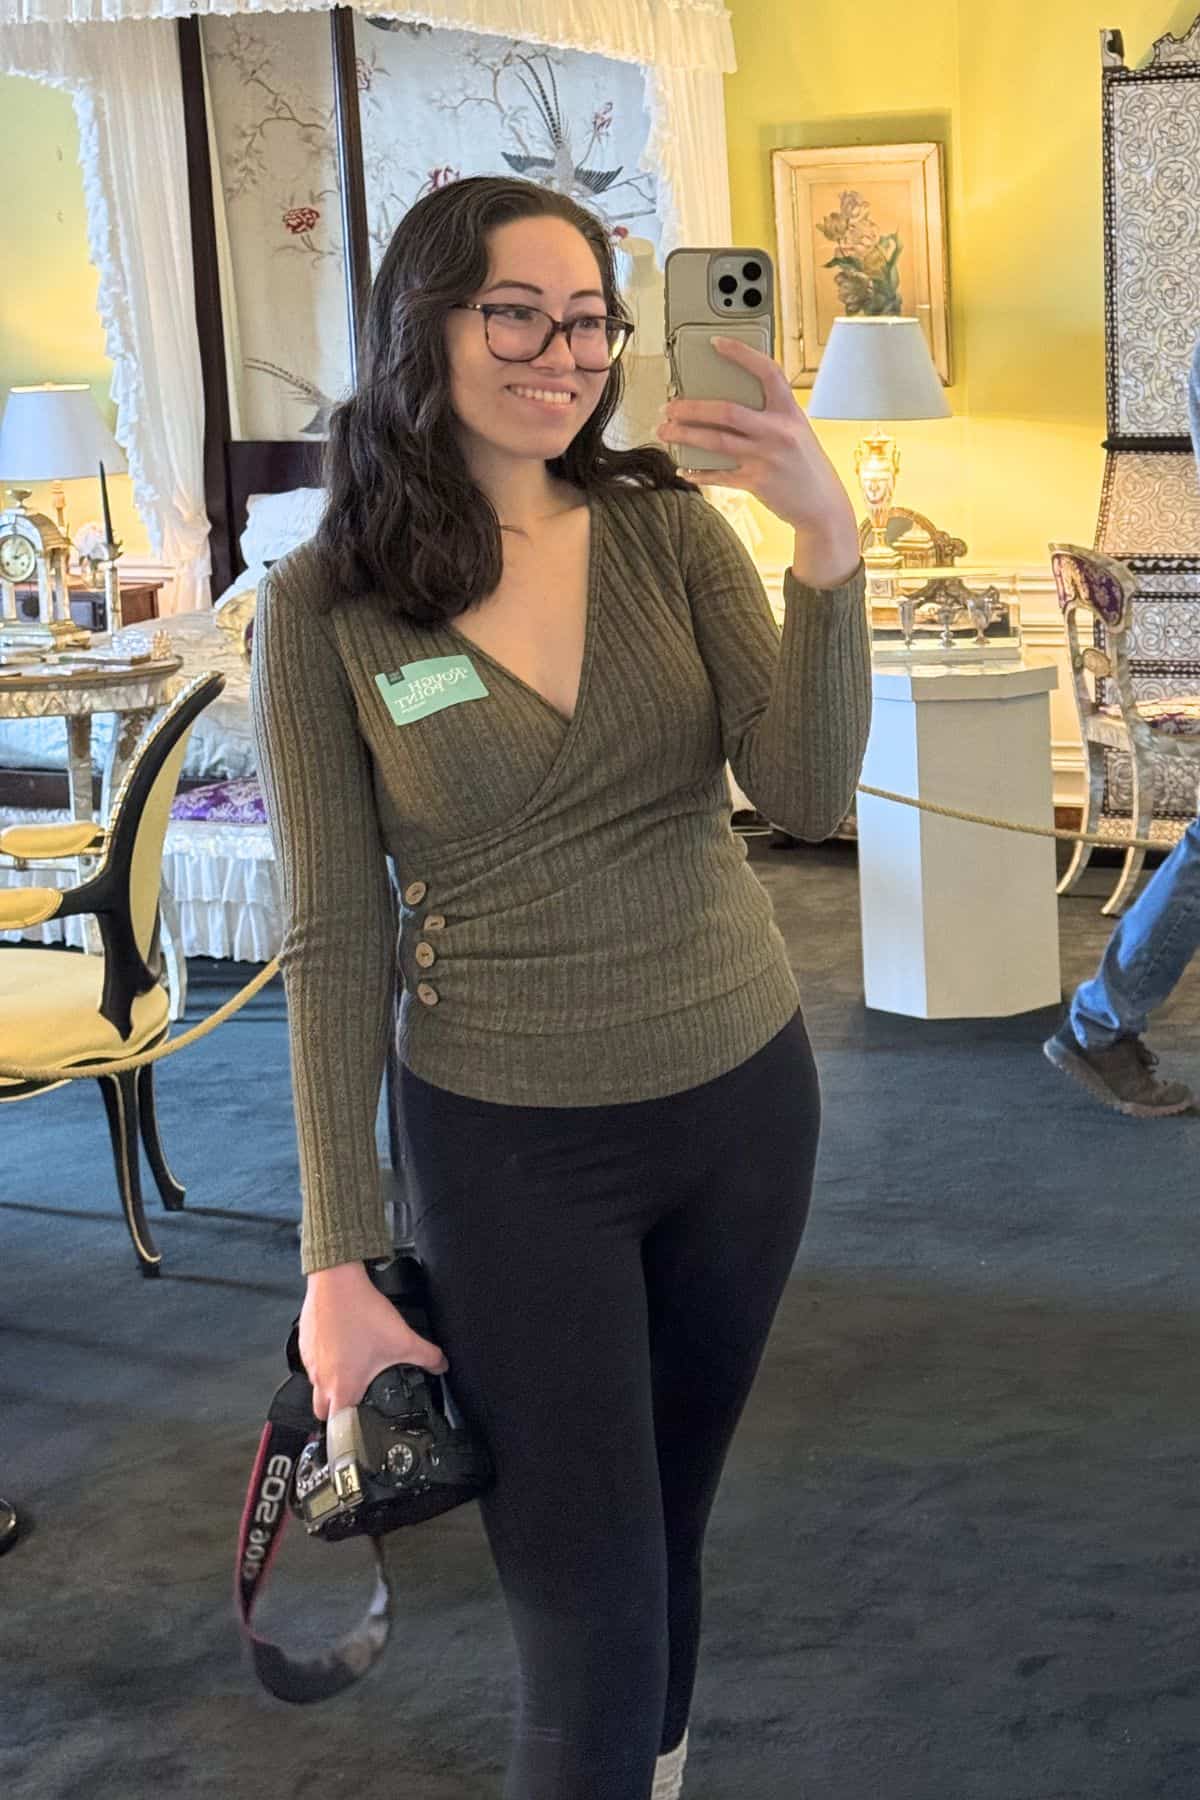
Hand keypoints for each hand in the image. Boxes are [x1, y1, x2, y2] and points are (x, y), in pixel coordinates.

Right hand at [300, 1261, 449, 1421]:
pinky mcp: (305, 1344)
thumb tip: (441, 1366)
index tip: (359, 1432)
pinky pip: (313, 1363)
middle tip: (357, 1403)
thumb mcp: (403, 1339)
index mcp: (343, 1386)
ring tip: (354, 1371)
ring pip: (317, 1386)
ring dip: (332, 1384)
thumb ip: (428, 1357)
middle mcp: (321, 1379)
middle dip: (338, 1413)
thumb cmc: (361, 1312)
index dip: (349, 1433)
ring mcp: (310, 1361)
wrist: (336, 1281)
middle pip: (323, 1411)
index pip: (337, 1427)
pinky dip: (326, 1362)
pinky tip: (344, 1348)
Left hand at [656, 335, 860, 587]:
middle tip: (669, 406)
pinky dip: (698, 472)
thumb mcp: (797, 431)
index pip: (768, 372)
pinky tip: (683, 468)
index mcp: (790, 412)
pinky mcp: (756, 483)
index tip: (716, 343)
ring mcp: (766, 458)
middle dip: (692, 407)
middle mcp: (778, 432)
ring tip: (665, 430)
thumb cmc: (806, 465)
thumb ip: (770, 416)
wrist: (823, 506)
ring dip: (686, 435)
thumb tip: (728, 406)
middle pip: (727, 411)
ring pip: (717, 441)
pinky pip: (719, 475)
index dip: (742, 355)